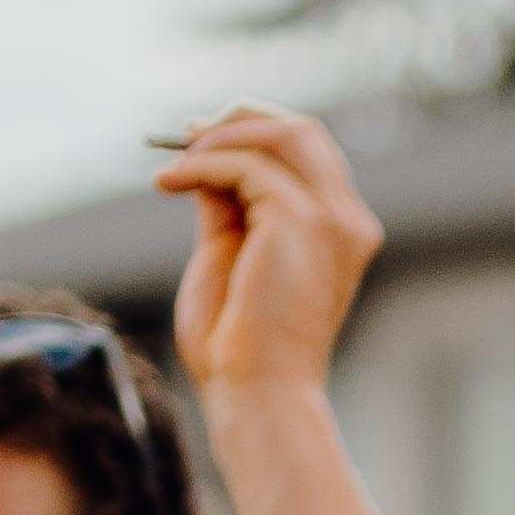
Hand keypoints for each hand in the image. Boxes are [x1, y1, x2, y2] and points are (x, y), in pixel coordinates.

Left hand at [159, 102, 379, 407]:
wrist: (254, 394)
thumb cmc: (240, 344)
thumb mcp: (233, 254)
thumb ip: (230, 204)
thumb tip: (206, 155)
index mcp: (340, 232)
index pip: (308, 153)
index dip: (253, 133)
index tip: (200, 140)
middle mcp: (348, 220)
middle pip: (302, 130)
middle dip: (240, 120)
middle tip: (185, 135)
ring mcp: (332, 219)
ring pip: (280, 135)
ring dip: (218, 139)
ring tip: (173, 164)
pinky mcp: (301, 221)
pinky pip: (245, 166)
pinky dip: (200, 165)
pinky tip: (166, 184)